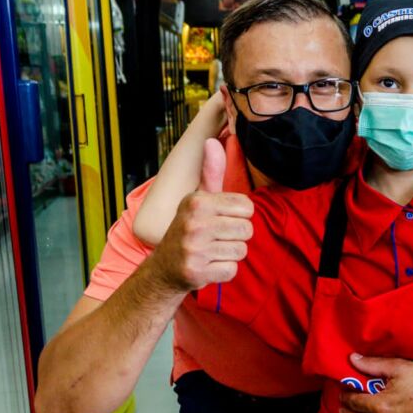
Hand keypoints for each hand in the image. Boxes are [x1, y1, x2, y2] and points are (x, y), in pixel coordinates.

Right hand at [149, 140, 253, 292]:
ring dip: (230, 254)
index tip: (222, 219)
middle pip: (247, 230)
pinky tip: (209, 265)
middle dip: (237, 236)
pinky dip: (224, 271)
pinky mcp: (196, 272)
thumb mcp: (198, 199)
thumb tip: (212, 141)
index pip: (247, 207)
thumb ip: (211, 172)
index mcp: (197, 201)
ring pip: (241, 250)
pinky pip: (232, 270)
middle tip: (217, 238)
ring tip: (212, 251)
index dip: (239, 215)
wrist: (164, 267)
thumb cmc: (189, 228)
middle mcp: (194, 223)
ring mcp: (194, 249)